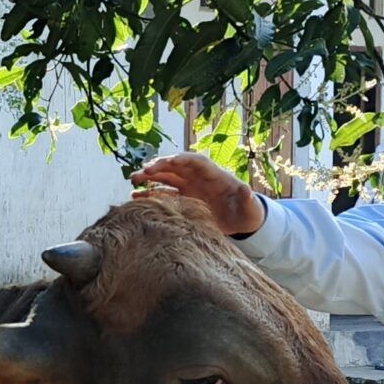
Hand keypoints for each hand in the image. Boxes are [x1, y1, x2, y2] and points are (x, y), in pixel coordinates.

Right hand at [130, 152, 264, 237]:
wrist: (242, 223)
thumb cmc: (247, 212)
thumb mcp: (250, 207)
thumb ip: (247, 198)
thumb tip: (245, 189)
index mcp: (214, 175)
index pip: (196, 162)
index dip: (182, 160)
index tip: (169, 161)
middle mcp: (198, 178)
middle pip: (176, 166)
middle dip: (160, 166)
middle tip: (143, 172)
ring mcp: (189, 188)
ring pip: (166, 177)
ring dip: (150, 177)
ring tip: (133, 180)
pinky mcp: (183, 200)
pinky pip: (164, 194)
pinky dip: (150, 194)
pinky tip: (135, 197)